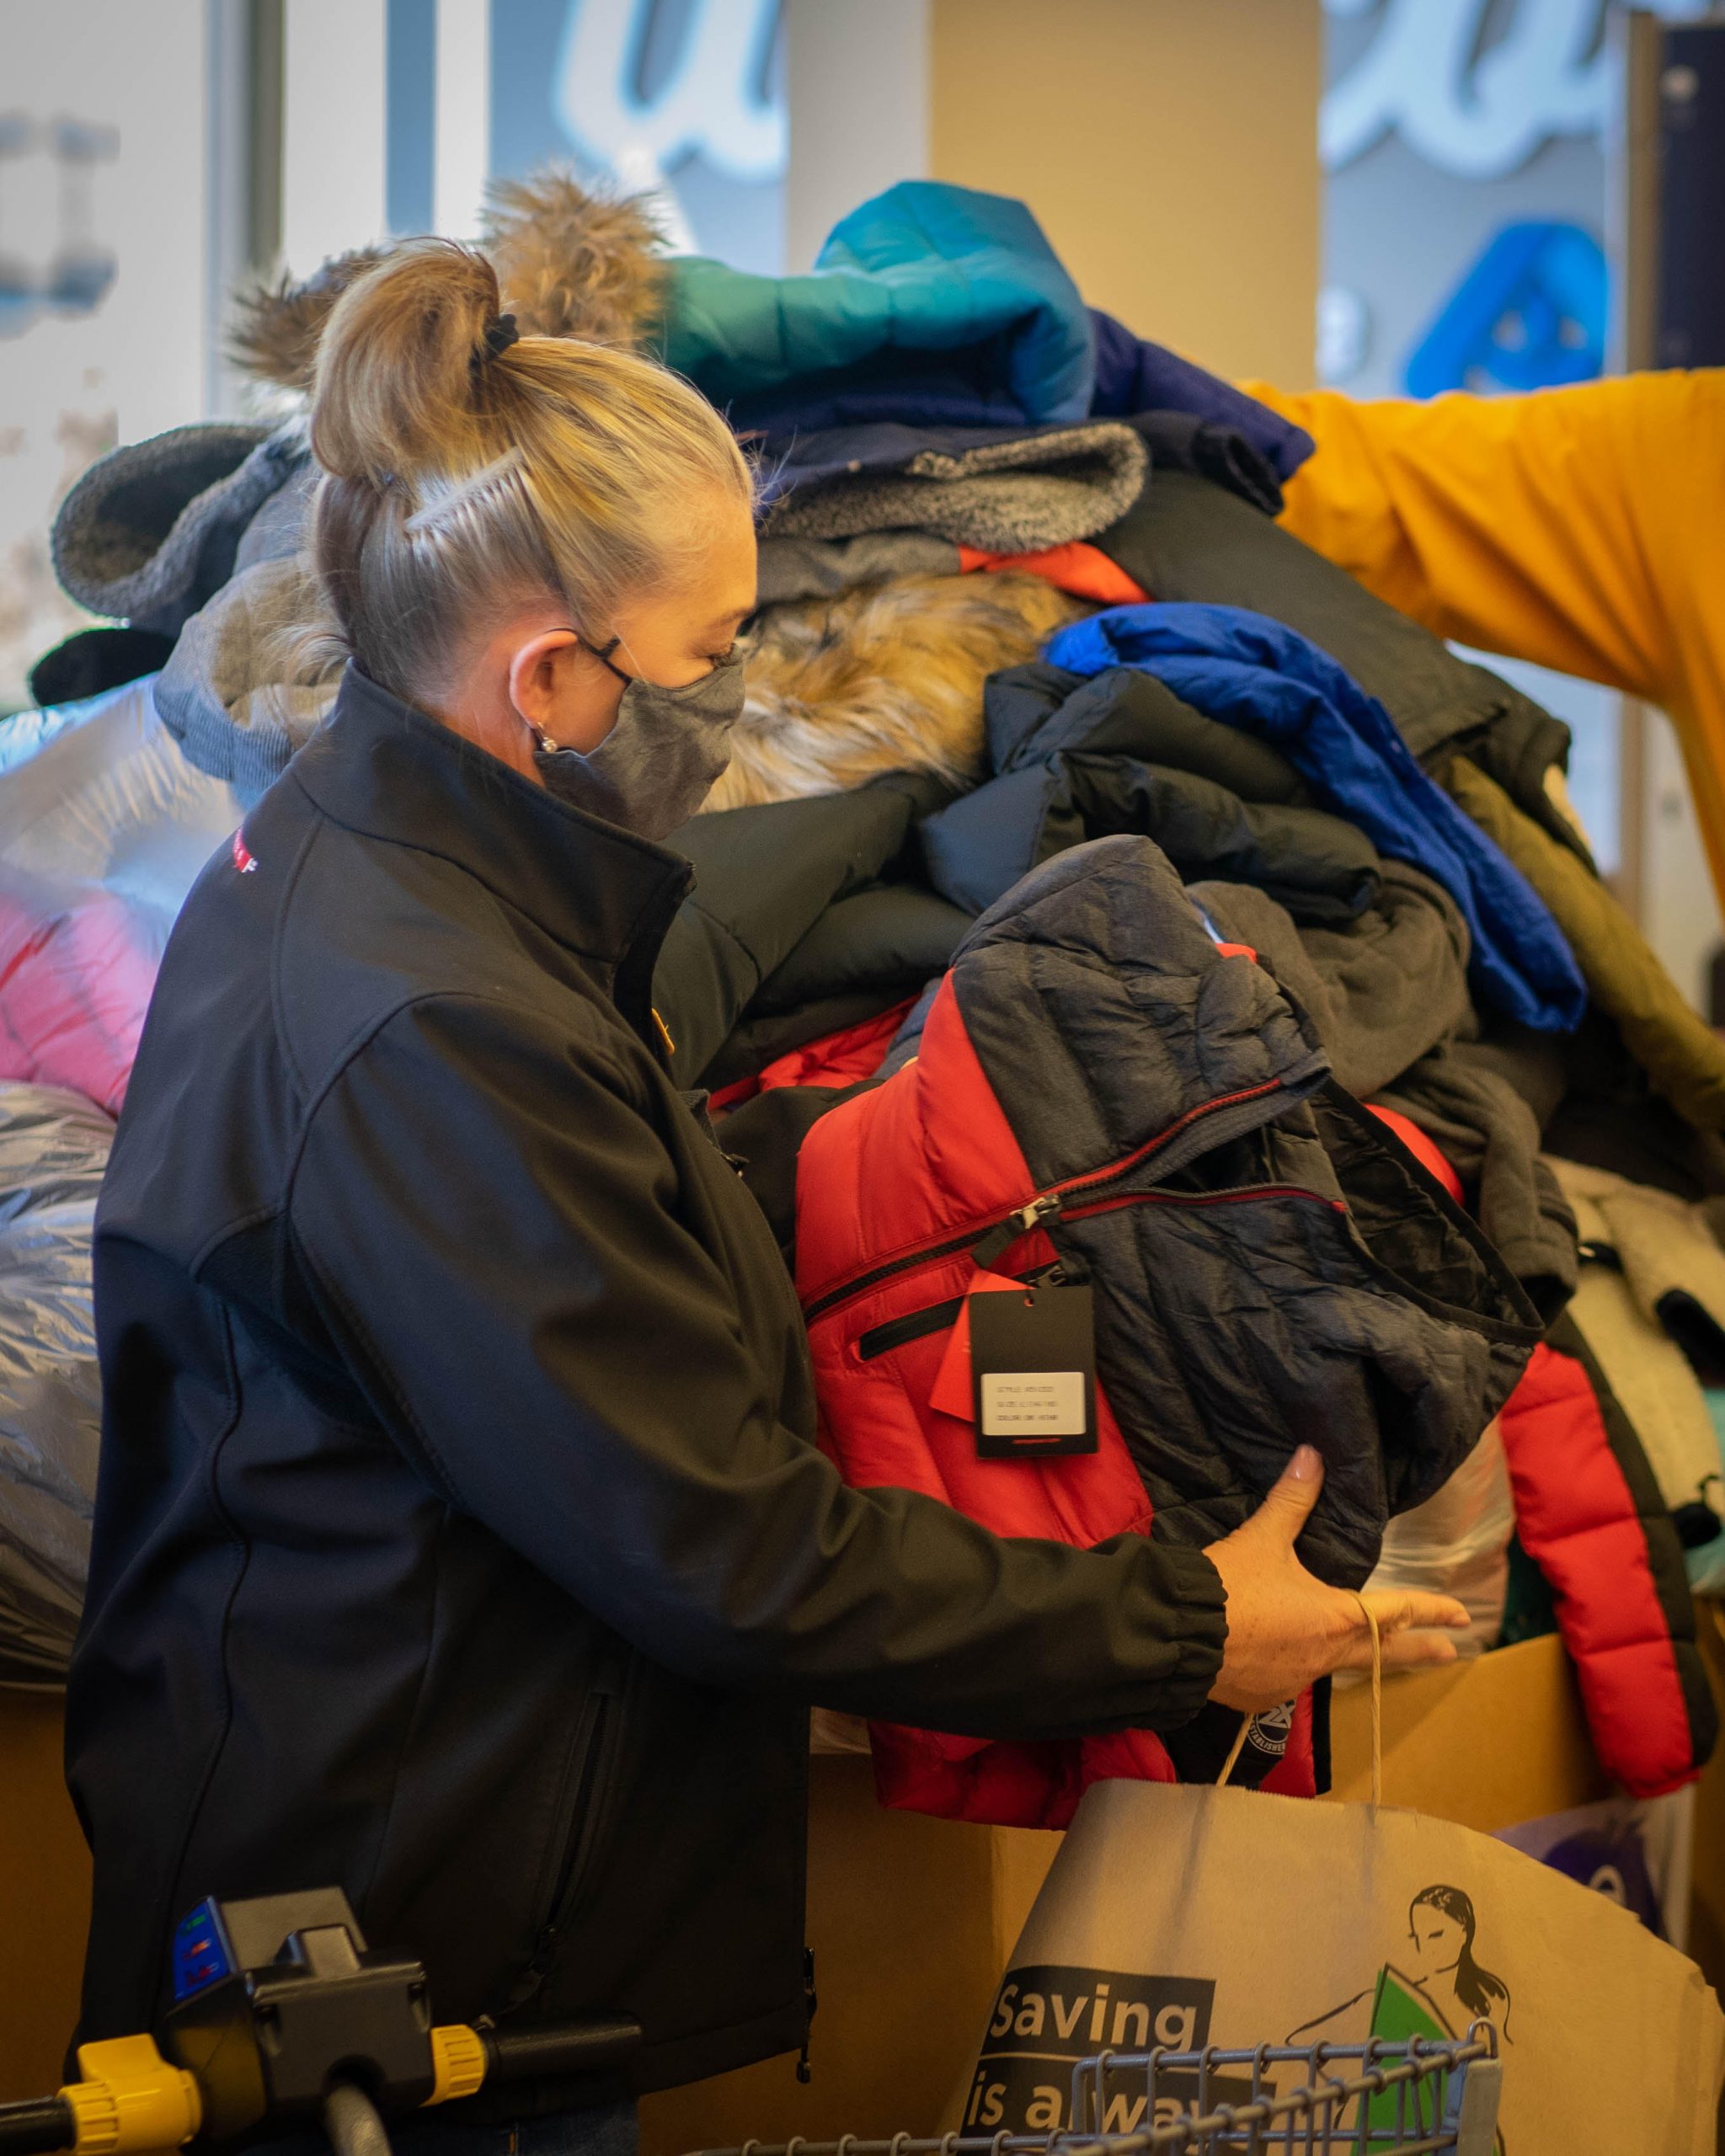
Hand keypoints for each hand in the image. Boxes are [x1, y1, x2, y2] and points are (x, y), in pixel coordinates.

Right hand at [1203, 1445, 1468, 1714]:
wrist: (1178, 1634)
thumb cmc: (1229, 1586)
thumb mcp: (1261, 1538)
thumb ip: (1291, 1500)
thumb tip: (1312, 1455)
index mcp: (1334, 1617)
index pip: (1397, 1612)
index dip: (1431, 1610)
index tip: (1463, 1617)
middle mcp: (1324, 1655)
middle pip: (1383, 1654)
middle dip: (1419, 1650)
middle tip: (1449, 1653)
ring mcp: (1293, 1681)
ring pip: (1335, 1667)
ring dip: (1356, 1657)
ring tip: (1366, 1652)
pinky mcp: (1261, 1696)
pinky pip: (1291, 1679)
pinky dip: (1298, 1664)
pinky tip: (1285, 1656)